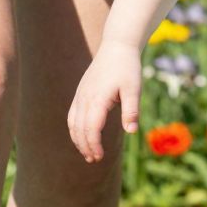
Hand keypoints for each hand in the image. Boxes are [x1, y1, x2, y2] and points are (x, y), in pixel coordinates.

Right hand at [68, 40, 141, 161]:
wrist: (117, 46)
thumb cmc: (128, 68)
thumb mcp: (134, 88)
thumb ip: (132, 110)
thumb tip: (131, 131)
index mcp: (98, 99)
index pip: (91, 128)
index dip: (94, 145)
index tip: (100, 157)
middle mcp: (85, 98)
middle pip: (79, 128)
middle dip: (85, 146)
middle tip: (94, 159)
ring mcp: (81, 94)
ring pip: (73, 122)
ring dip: (78, 139)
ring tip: (87, 153)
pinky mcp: (81, 92)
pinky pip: (72, 114)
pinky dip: (75, 128)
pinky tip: (81, 136)